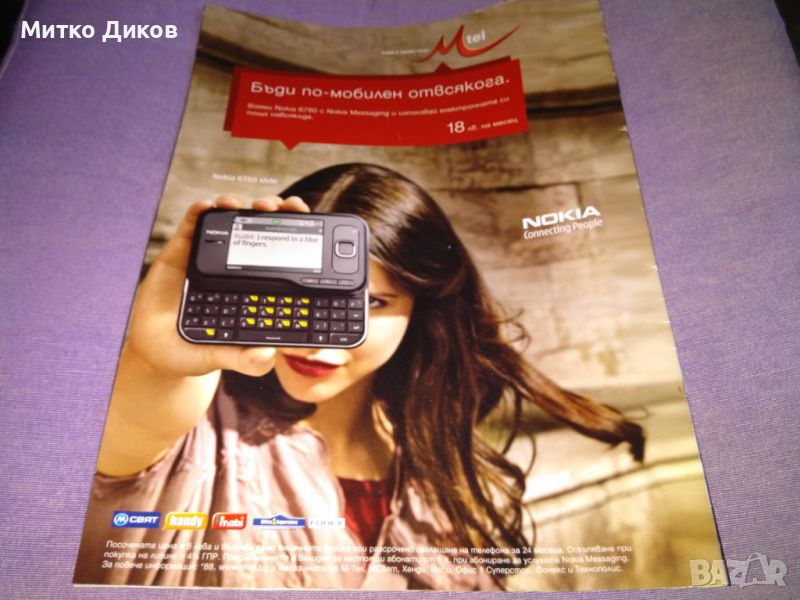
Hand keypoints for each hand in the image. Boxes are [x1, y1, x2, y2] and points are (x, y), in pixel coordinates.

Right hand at [125, 195, 310, 376]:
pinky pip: (192, 225)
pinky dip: (201, 211)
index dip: (298, 234)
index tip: (312, 222)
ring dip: (242, 205)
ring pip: (231, 220)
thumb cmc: (195, 353)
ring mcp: (210, 257)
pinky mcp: (182, 252)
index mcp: (256, 286)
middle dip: (276, 211)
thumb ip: (245, 360)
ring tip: (248, 205)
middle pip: (262, 228)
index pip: (284, 253)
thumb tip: (266, 356)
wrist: (154, 352)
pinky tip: (208, 206)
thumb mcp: (223, 358)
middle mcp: (236, 266)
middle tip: (282, 207)